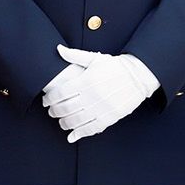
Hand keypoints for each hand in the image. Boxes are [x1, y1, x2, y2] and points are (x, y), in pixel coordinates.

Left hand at [40, 46, 155, 142]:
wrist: (138, 76)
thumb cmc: (114, 66)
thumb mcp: (95, 59)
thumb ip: (75, 56)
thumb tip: (58, 48)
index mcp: (86, 80)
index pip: (60, 93)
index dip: (49, 99)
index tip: (46, 101)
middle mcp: (92, 95)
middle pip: (65, 108)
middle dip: (54, 112)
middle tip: (51, 111)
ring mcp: (101, 108)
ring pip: (76, 121)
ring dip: (64, 123)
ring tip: (61, 121)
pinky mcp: (110, 117)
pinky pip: (91, 129)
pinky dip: (79, 134)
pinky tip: (72, 135)